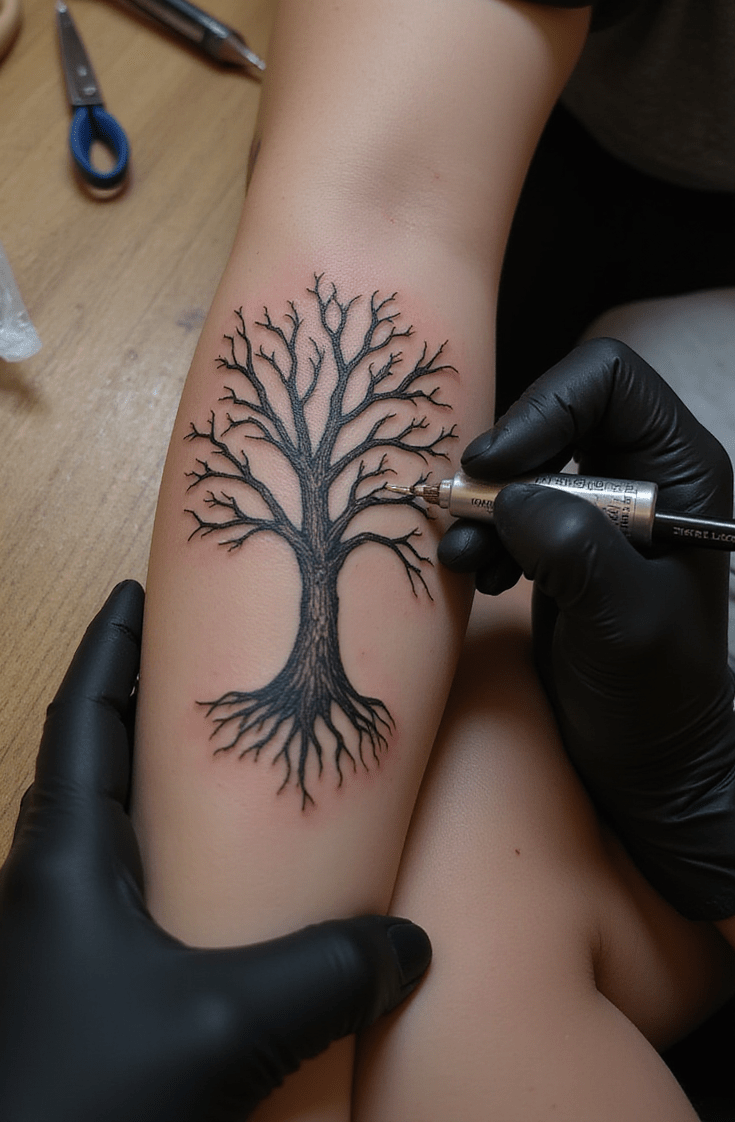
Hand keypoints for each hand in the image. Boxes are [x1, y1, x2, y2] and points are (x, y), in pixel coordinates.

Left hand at [0, 582, 430, 1121]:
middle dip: (129, 710)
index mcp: (63, 862)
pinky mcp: (54, 1002)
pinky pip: (100, 905)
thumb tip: (408, 945)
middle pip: (81, 767)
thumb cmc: (89, 1100)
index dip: (109, 650)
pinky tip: (193, 912)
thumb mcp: (227, 1027)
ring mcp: (39, 951)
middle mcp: (40, 890)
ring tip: (200, 781)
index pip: (82, 717)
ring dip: (135, 793)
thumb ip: (327, 973)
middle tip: (186, 671)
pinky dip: (143, 871)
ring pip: (88, 840)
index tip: (133, 592)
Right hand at [439, 339, 734, 919]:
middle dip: (504, 460)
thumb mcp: (627, 626)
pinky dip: (483, 534)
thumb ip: (576, 552)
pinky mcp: (565, 541)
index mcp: (682, 471)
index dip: (546, 405)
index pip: (609, 381)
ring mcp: (602, 507)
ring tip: (467, 560)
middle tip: (463, 508)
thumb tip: (512, 497)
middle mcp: (644, 475)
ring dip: (484, 504)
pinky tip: (480, 575)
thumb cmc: (658, 700)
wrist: (648, 763)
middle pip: (557, 409)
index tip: (495, 465)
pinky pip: (510, 506)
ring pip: (525, 459)